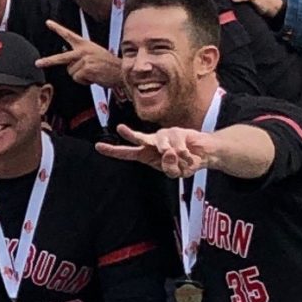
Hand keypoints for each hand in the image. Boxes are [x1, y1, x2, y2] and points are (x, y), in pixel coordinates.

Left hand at [37, 19, 123, 88]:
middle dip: (48, 61)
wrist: (122, 71)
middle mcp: (83, 50)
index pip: (69, 34)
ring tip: (93, 73)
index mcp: (85, 44)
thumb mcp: (94, 55)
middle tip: (37, 63)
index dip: (57, 28)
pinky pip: (77, 78)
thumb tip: (69, 65)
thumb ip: (81, 57)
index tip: (47, 22)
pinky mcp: (86, 69)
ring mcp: (84, 59)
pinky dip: (85, 81)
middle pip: (61, 57)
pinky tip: (95, 77)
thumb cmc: (109, 65)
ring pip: (71, 72)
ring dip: (81, 76)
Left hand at [95, 123, 218, 177]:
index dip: (113, 151)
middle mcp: (152, 142)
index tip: (98, 146)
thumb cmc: (184, 163)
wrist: (204, 154)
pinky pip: (178, 147)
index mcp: (147, 154)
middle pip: (138, 137)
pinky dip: (185, 155)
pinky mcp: (177, 131)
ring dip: (174, 157)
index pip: (128, 153)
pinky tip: (189, 155)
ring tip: (182, 159)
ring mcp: (164, 135)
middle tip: (120, 128)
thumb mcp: (175, 173)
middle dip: (130, 133)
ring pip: (163, 147)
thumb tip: (166, 152)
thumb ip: (168, 168)